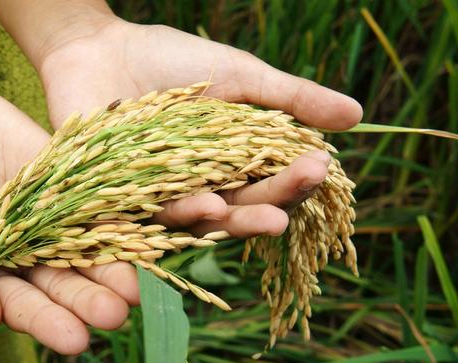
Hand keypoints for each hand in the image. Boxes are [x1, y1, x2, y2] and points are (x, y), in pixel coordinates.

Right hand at [0, 82, 137, 353]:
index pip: (25, 305)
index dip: (49, 322)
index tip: (75, 340)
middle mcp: (31, 252)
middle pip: (66, 282)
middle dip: (90, 300)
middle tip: (117, 315)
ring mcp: (56, 217)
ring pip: (90, 246)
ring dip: (115, 266)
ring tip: (138, 285)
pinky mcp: (72, 183)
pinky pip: (98, 199)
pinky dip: (121, 213)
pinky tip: (146, 228)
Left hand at [38, 18, 361, 238]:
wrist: (101, 46)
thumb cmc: (171, 59)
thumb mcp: (240, 76)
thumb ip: (291, 99)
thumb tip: (357, 117)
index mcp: (231, 164)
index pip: (270, 183)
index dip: (294, 179)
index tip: (321, 166)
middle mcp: (201, 187)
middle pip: (241, 208)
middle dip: (272, 203)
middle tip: (301, 194)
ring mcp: (162, 197)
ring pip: (202, 220)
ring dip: (235, 219)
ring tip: (266, 216)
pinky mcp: (122, 201)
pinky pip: (151, 214)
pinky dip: (179, 211)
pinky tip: (206, 205)